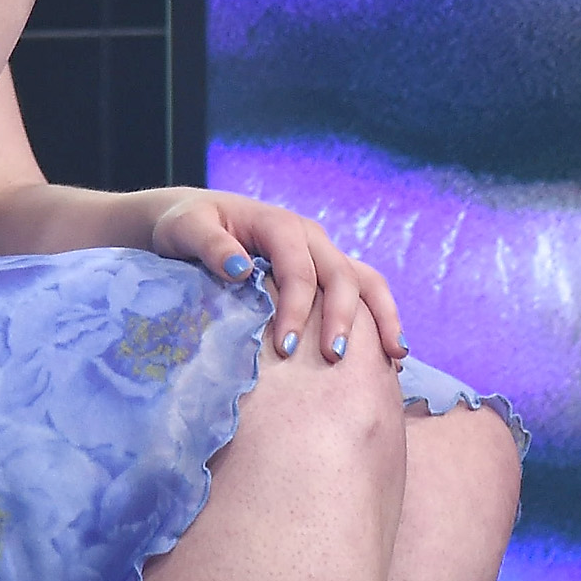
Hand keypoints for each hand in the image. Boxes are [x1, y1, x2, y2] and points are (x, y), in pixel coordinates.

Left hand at [151, 189, 406, 366]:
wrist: (193, 221)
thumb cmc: (186, 226)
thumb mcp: (186, 229)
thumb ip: (210, 245)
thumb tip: (240, 269)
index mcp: (279, 225)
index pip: (298, 269)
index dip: (296, 308)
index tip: (285, 349)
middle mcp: (309, 236)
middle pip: (340, 274)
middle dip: (342, 317)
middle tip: (332, 359)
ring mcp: (321, 253)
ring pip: (364, 279)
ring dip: (382, 316)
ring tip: (394, 357)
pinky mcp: (323, 271)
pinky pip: (362, 289)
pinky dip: (380, 317)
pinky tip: (391, 354)